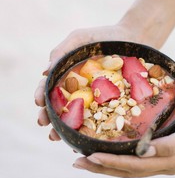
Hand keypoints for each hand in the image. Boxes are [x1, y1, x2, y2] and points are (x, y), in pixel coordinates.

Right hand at [34, 24, 139, 139]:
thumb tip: (44, 71)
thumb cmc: (104, 36)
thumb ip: (62, 51)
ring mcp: (94, 97)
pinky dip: (89, 130)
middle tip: (44, 125)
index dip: (42, 95)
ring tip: (57, 138)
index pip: (50, 87)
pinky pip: (99, 118)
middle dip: (49, 116)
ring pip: (77, 116)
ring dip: (64, 128)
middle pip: (60, 105)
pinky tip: (82, 140)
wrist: (132, 39)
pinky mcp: (109, 103)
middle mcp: (79, 89)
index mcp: (68, 74)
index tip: (39, 102)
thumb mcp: (80, 38)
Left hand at [72, 94, 174, 177]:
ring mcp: (161, 158)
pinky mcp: (159, 147)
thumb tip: (144, 153)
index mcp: (170, 162)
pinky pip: (134, 156)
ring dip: (105, 164)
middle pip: (127, 170)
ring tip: (84, 159)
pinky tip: (105, 148)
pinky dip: (117, 155)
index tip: (91, 157)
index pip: (135, 167)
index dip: (112, 164)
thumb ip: (171, 145)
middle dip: (101, 168)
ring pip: (128, 165)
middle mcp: (162, 164)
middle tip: (77, 162)